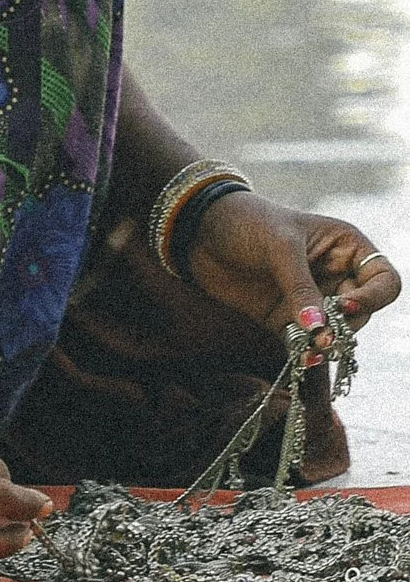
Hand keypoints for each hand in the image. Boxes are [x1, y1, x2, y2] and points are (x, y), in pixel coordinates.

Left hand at [187, 190, 400, 346]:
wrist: (197, 229)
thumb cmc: (246, 221)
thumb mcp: (278, 247)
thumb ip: (300, 287)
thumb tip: (319, 329)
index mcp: (346, 247)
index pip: (384, 280)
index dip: (373, 298)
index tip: (345, 305)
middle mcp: (334, 275)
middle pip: (362, 313)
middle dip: (344, 326)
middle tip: (322, 334)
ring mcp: (310, 299)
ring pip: (334, 332)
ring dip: (326, 345)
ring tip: (310, 351)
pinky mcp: (284, 318)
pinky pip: (304, 342)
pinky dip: (304, 353)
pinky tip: (300, 360)